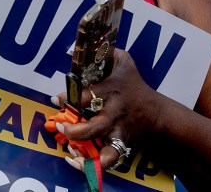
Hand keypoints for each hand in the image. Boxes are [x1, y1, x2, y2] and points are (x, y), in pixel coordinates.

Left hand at [53, 50, 157, 169]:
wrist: (154, 112)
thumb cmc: (134, 84)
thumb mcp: (123, 61)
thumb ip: (104, 51)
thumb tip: (76, 47)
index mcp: (111, 91)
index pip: (87, 94)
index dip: (69, 97)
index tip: (56, 98)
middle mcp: (114, 113)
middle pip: (94, 125)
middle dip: (73, 128)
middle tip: (60, 123)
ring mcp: (117, 131)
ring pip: (103, 146)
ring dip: (81, 147)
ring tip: (68, 145)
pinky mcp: (120, 144)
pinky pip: (108, 159)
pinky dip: (92, 164)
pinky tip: (75, 162)